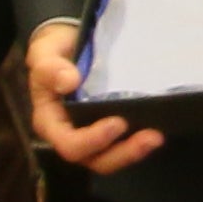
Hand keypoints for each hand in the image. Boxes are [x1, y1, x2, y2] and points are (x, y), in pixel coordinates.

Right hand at [27, 20, 164, 175]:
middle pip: (94, 159)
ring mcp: (91, 133)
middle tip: (150, 137)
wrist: (69, 42)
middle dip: (123, 153)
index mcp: (50, 121)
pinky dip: (138, 141)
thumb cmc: (54, 50)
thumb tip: (69, 82)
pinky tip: (157, 129)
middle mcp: (70, 133)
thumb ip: (50, 66)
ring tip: (157, 137)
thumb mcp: (46, 51)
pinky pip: (122, 144)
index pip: (69, 144)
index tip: (118, 123)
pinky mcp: (109, 128)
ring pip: (111, 157)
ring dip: (135, 151)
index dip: (93, 140)